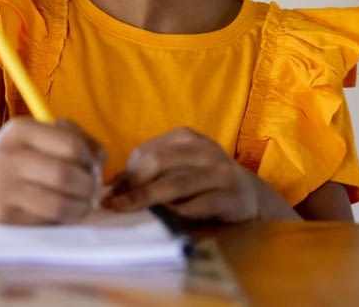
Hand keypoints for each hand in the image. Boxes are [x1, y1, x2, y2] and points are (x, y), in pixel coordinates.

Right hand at [0, 118, 104, 224]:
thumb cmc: (23, 151)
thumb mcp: (43, 132)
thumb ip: (78, 139)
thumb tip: (99, 162)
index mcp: (19, 130)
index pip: (70, 146)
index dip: (90, 159)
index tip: (92, 166)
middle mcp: (6, 157)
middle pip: (65, 177)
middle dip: (89, 186)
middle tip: (92, 188)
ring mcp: (1, 188)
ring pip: (59, 206)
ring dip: (81, 207)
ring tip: (82, 202)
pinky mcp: (1, 215)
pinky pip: (46, 221)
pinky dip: (62, 217)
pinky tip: (61, 209)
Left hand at [102, 127, 280, 222]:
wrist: (249, 196)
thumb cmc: (202, 184)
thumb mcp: (176, 171)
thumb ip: (148, 176)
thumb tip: (111, 191)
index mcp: (184, 138)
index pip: (145, 152)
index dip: (126, 175)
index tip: (110, 196)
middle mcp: (202, 149)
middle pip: (157, 163)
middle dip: (133, 187)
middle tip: (116, 206)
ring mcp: (220, 171)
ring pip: (177, 183)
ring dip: (150, 200)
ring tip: (131, 212)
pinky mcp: (233, 196)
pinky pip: (201, 204)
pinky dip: (181, 212)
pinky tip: (168, 220)